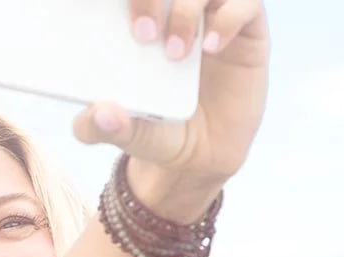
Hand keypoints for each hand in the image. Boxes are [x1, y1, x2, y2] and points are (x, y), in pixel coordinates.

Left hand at [72, 0, 269, 219]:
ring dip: (186, 9)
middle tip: (143, 34)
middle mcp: (174, 10)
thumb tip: (97, 113)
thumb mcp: (123, 134)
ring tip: (176, 53)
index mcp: (136, 20)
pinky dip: (227, 19)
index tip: (96, 7)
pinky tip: (209, 47)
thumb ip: (99, 127)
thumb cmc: (155, 131)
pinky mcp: (247, 31)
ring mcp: (211, 17)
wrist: (201, 155)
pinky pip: (246, 4)